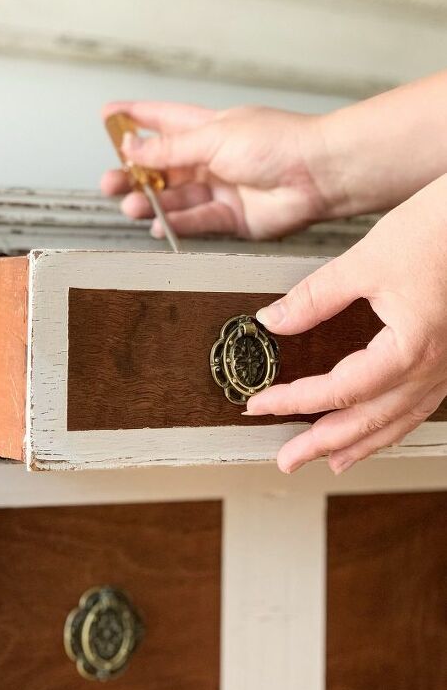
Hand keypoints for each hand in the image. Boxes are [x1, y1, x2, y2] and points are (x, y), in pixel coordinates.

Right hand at [100, 101, 335, 239]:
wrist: (316, 174)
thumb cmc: (279, 142)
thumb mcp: (214, 136)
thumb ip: (171, 148)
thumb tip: (133, 148)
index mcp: (209, 128)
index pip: (163, 120)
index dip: (135, 118)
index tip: (107, 116)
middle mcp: (212, 159)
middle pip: (163, 167)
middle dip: (134, 174)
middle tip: (110, 181)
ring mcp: (221, 189)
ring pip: (176, 198)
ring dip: (152, 202)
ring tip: (131, 205)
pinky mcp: (232, 218)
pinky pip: (198, 221)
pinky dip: (177, 223)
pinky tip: (159, 225)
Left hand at [245, 174, 446, 473]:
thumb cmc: (442, 229)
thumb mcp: (367, 261)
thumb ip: (315, 296)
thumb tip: (274, 320)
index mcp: (410, 349)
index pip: (338, 391)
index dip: (293, 401)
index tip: (260, 405)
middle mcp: (433, 369)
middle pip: (368, 422)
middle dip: (322, 444)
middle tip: (287, 459)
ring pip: (399, 423)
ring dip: (360, 444)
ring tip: (329, 461)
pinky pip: (419, 407)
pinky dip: (392, 425)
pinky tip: (380, 429)